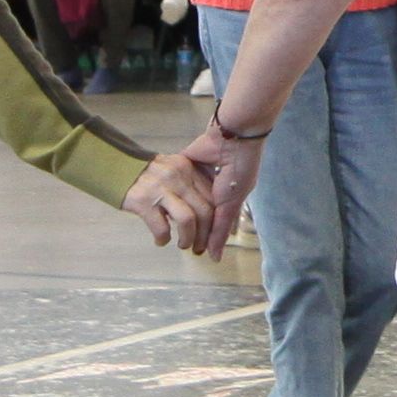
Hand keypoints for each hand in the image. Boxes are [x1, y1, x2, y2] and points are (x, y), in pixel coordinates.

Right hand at [123, 148, 216, 251]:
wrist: (115, 166)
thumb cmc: (147, 174)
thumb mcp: (173, 171)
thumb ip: (190, 186)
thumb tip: (208, 215)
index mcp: (189, 169)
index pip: (213, 198)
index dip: (218, 221)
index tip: (216, 235)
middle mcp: (178, 177)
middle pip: (205, 211)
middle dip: (206, 235)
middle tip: (200, 247)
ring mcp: (160, 188)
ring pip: (188, 220)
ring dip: (189, 238)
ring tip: (183, 245)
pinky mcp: (143, 201)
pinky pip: (161, 227)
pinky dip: (163, 239)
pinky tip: (160, 241)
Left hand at [130, 117, 263, 254]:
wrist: (233, 137)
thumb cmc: (239, 171)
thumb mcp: (230, 204)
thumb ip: (220, 229)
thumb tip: (214, 258)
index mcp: (228, 197)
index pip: (213, 222)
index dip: (205, 235)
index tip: (194, 250)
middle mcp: (212, 188)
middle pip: (196, 213)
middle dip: (189, 226)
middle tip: (179, 242)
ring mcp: (198, 175)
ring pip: (183, 198)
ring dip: (176, 209)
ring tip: (165, 223)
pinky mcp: (185, 163)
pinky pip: (174, 179)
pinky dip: (168, 188)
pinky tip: (158, 200)